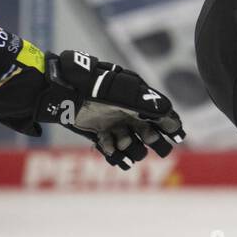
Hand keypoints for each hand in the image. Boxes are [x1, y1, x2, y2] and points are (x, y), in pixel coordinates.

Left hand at [38, 50, 185, 168]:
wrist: (59, 91)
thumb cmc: (91, 85)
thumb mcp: (119, 91)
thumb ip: (142, 101)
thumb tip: (167, 111)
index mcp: (136, 97)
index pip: (160, 112)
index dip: (170, 124)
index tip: (177, 136)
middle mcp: (128, 111)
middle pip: (149, 131)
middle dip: (153, 139)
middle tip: (151, 143)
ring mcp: (114, 123)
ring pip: (131, 142)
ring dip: (130, 146)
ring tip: (121, 143)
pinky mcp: (99, 133)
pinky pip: (112, 148)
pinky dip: (112, 151)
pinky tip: (108, 147)